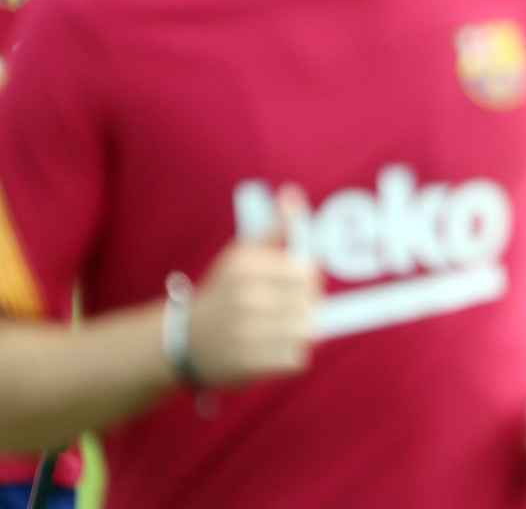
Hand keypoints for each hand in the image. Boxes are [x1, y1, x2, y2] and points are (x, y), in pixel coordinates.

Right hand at [188, 188, 320, 385]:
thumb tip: (292, 193)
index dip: (309, 281)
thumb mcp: (241, 255)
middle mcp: (245, 296)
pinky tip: (271, 350)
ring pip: (307, 331)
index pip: (308, 273)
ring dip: (300, 333)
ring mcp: (245, 331)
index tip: (294, 285)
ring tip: (277, 331)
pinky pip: (297, 358)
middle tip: (284, 311)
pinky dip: (291, 356)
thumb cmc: (223, 294)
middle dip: (306, 307)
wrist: (182, 343)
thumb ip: (274, 227)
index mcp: (245, 265)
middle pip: (310, 302)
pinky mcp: (248, 364)